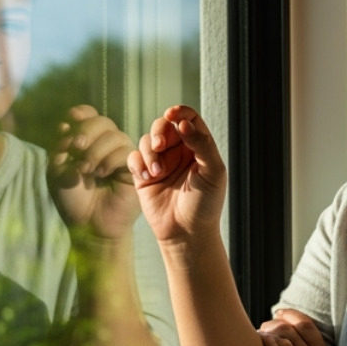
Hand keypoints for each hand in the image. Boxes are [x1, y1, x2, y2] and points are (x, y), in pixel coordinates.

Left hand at [48, 105, 140, 241]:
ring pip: (114, 134)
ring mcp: (121, 154)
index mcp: (86, 141)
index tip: (69, 120)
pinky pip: (125, 151)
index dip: (80, 114)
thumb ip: (59, 148)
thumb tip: (65, 126)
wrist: (90, 225)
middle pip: (101, 121)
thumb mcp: (57, 172)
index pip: (87, 115)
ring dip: (96, 149)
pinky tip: (101, 174)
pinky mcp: (134, 168)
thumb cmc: (73, 200)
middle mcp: (105, 144)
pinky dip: (109, 159)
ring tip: (86, 170)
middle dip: (86, 130)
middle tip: (76, 148)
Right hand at [129, 105, 226, 244]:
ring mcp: (159, 162)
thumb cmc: (205, 204)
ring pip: (147, 140)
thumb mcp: (213, 171)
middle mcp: (178, 151)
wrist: (187, 233)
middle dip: (159, 131)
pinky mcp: (143, 175)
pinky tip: (147, 176)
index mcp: (197, 146)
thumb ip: (202, 144)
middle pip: (163, 125)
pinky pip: (134, 157)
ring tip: (157, 172)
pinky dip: (138, 162)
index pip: (188, 118)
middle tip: (160, 146)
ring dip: (149, 152)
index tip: (173, 114)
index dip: (180, 112)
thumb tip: (184, 122)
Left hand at [260, 309, 346, 345]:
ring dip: (265, 332)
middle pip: (289, 328)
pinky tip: (255, 344)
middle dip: (273, 323)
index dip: (292, 316)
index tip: (281, 313)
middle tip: (263, 327)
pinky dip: (262, 342)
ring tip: (256, 336)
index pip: (307, 326)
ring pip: (279, 336)